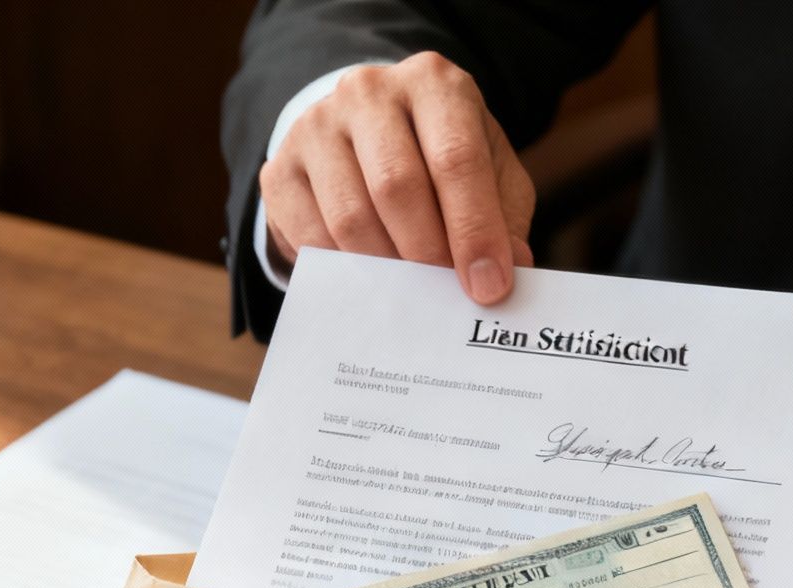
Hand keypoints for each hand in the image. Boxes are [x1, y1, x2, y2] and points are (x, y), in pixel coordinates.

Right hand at [261, 52, 535, 303]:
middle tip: (449, 299)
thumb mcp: (488, 173)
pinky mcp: (280, 168)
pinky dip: (344, 274)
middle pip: (397, 186)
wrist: (366, 138)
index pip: (456, 158)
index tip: (489, 287)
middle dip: (429, 255)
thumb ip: (503, 217)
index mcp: (433, 83)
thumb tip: (512, 267)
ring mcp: (317, 126)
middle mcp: (369, 92)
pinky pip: (310, 237)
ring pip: (351, 217)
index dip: (475, 229)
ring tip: (413, 296)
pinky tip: (369, 283)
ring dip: (387, 271)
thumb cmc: (439, 159)